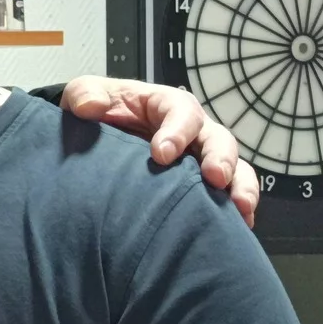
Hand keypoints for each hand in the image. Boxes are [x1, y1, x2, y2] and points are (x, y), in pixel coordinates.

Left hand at [59, 76, 259, 225]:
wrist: (94, 138)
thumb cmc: (95, 113)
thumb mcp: (83, 96)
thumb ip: (84, 95)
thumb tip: (91, 106)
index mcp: (165, 105)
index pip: (182, 112)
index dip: (177, 131)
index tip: (161, 155)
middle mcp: (192, 131)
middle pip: (218, 140)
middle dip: (221, 159)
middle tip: (215, 179)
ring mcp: (200, 159)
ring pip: (234, 169)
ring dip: (239, 187)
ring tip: (239, 209)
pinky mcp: (200, 185)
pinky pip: (226, 196)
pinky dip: (235, 212)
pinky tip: (237, 228)